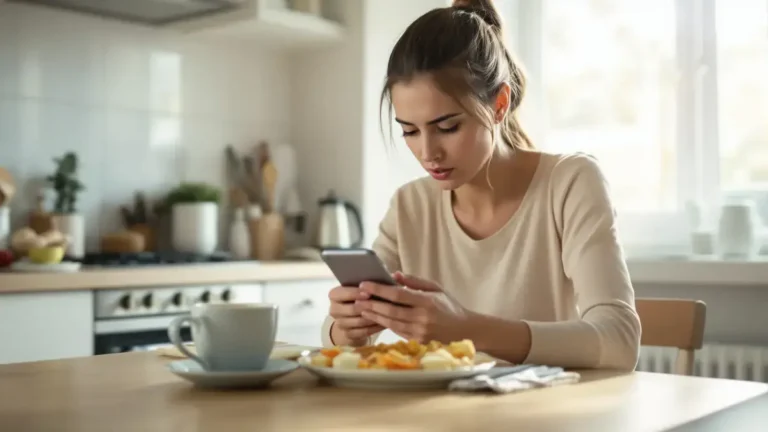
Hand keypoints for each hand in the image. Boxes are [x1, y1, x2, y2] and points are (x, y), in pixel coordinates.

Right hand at [328, 285, 383, 345]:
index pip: (343, 293)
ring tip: (387, 314)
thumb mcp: (361, 287)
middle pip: (351, 309)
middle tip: (382, 304)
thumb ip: (371, 282)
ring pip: (359, 322)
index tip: (369, 292)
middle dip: (367, 307)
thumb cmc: (359, 296)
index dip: (356, 293)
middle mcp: (334, 309)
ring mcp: (340, 324)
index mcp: (334, 295)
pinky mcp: (348, 335)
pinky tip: (385, 323)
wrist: (352, 316)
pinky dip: (375, 328)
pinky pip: (363, 332)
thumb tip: (393, 275)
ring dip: (373, 318)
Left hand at [356, 272, 470, 342]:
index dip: (379, 290)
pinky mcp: (418, 342)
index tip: (364, 284)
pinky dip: (385, 324)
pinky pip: (397, 332)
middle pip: (391, 311)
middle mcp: (423, 318)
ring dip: (374, 316)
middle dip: (372, 304)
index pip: (398, 294)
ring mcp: (420, 332)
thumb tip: (394, 275)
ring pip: (391, 323)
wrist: (465, 330)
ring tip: (361, 308)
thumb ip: (415, 281)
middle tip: (357, 298)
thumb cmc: (449, 306)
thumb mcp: (436, 288)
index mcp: (427, 301)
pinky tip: (375, 318)